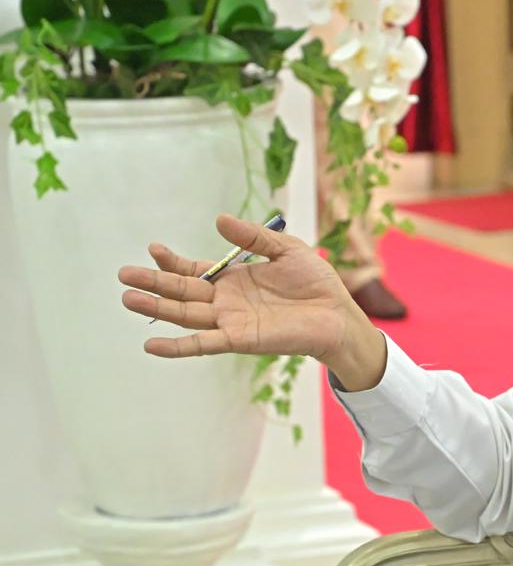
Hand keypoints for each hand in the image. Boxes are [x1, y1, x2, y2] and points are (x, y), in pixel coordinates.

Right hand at [118, 214, 374, 373]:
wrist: (337, 314)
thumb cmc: (315, 282)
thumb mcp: (285, 249)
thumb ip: (252, 237)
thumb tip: (218, 219)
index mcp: (234, 278)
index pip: (194, 269)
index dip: (172, 260)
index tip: (152, 248)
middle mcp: (226, 301)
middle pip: (181, 292)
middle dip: (153, 282)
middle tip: (123, 274)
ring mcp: (230, 321)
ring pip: (185, 315)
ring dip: (157, 308)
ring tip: (128, 298)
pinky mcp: (240, 340)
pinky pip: (203, 344)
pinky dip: (177, 346)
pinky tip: (151, 345)